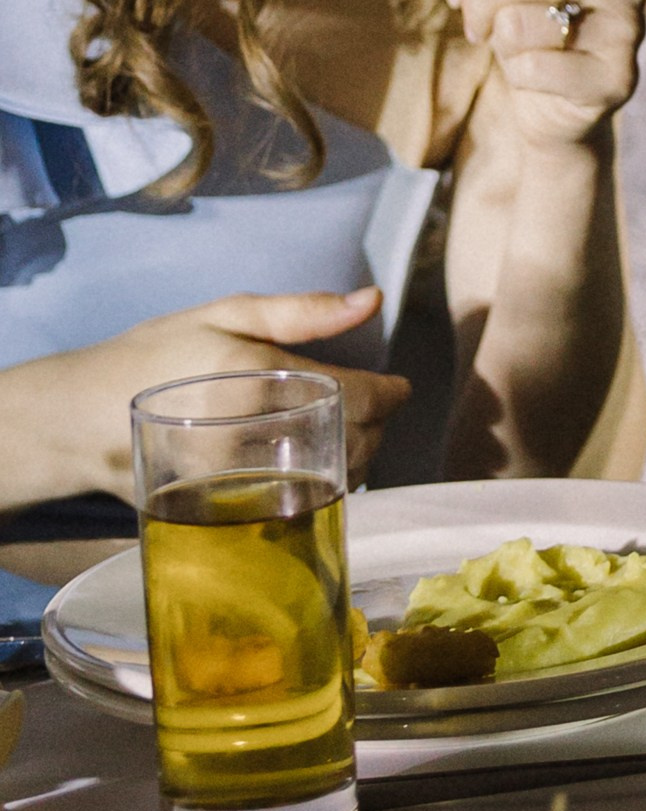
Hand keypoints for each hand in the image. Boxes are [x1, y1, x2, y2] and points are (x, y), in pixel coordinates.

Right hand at [43, 289, 410, 501]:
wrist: (80, 419)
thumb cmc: (154, 355)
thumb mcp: (223, 314)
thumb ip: (301, 311)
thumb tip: (372, 300)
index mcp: (255, 379)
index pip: (355, 397)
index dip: (390, 395)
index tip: (400, 388)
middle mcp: (248, 436)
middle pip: (352, 444)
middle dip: (377, 426)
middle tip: (373, 407)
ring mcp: (235, 481)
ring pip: (329, 479)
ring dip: (355, 458)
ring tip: (348, 433)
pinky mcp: (223, 510)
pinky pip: (296, 503)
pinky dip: (318, 484)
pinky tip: (312, 464)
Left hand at [444, 0, 643, 152]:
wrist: (555, 97)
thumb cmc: (534, 8)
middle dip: (476, 8)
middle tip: (483, 25)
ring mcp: (630, 29)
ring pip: (514, 24)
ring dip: (498, 43)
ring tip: (515, 46)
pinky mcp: (619, 81)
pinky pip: (531, 71)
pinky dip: (518, 78)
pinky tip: (538, 77)